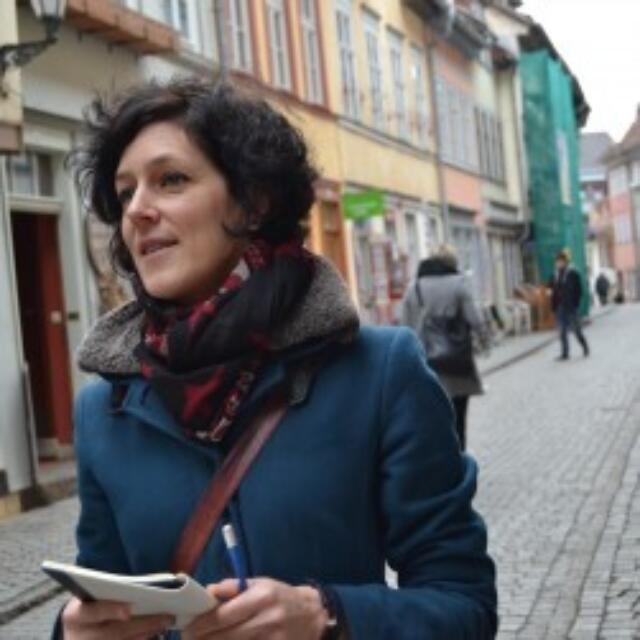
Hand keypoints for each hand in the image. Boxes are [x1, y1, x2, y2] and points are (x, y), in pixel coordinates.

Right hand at [61, 597, 173, 638]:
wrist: (77, 631)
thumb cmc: (92, 605)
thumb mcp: (94, 597)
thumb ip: (113, 593)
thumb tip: (147, 588)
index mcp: (74, 615)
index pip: (93, 612)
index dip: (111, 610)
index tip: (130, 610)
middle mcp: (77, 638)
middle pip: (113, 633)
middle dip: (142, 624)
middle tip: (166, 616)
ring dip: (145, 634)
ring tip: (164, 624)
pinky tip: (154, 635)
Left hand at [182, 578, 327, 639]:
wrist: (314, 615)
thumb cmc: (281, 596)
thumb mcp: (260, 583)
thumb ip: (233, 587)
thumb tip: (208, 591)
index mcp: (261, 597)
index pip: (224, 615)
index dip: (202, 624)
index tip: (187, 628)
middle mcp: (267, 619)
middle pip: (226, 636)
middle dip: (203, 639)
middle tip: (188, 638)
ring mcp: (272, 639)